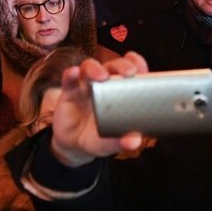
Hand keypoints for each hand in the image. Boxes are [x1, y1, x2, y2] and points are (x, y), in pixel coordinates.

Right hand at [50, 52, 148, 167]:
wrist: (74, 146)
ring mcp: (86, 85)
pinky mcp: (69, 91)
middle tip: (129, 73)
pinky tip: (74, 72)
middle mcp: (104, 83)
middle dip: (122, 65)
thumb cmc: (99, 137)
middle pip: (113, 66)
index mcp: (120, 91)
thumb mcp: (112, 142)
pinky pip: (69, 78)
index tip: (142, 68)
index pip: (131, 72)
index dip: (137, 65)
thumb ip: (123, 141)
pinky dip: (71, 73)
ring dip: (96, 68)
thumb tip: (134, 142)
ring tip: (101, 76)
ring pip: (90, 67)